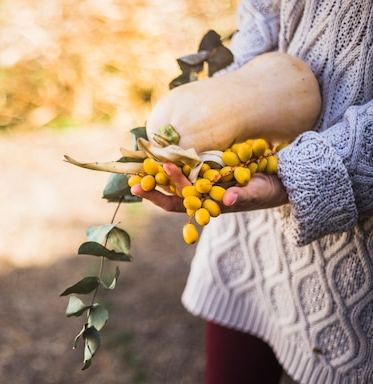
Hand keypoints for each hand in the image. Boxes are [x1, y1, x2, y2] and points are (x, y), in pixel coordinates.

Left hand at [130, 163, 288, 212]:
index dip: (157, 197)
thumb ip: (245, 196)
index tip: (139, 189)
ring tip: (138, 156)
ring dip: (157, 168)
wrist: (283, 177)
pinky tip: (159, 145)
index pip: (177, 204)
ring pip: (175, 175)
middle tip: (133, 172)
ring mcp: (205, 179)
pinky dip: (172, 154)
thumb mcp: (261, 193)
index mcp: (209, 204)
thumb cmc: (271, 189)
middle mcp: (202, 193)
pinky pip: (187, 160)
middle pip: (170, 188)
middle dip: (151, 181)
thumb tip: (228, 200)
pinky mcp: (210, 164)